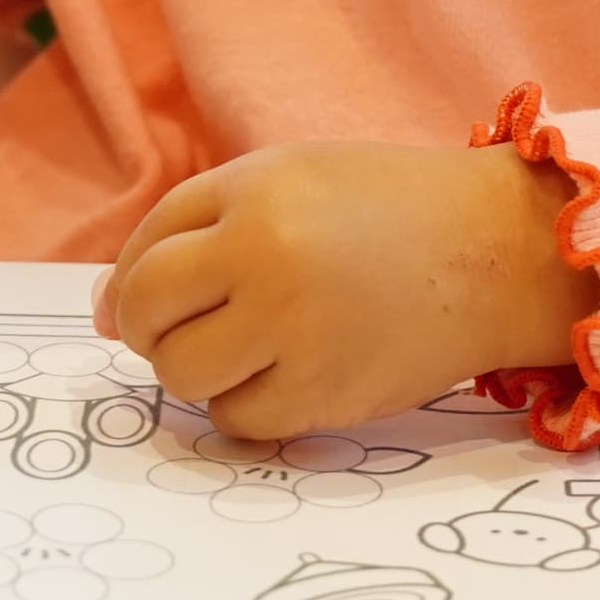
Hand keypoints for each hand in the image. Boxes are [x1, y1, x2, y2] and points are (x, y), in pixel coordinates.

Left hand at [96, 140, 596, 438]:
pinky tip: (291, 370)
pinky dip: (248, 403)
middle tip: (201, 322)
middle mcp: (267, 257)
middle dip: (154, 326)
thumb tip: (100, 313)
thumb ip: (195, 230)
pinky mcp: (323, 395)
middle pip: (145, 313)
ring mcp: (294, 331)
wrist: (499, 251)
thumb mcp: (290, 180)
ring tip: (252, 343)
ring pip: (180, 374)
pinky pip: (236, 419)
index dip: (140, 275)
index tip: (171, 289)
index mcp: (257, 192)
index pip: (146, 249)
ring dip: (198, 367)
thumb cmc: (388, 209)